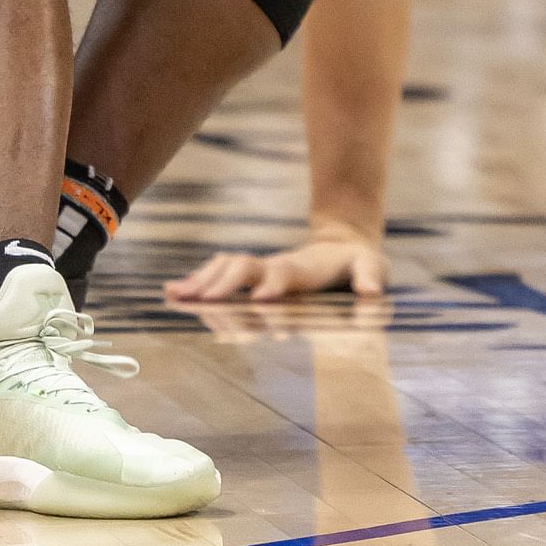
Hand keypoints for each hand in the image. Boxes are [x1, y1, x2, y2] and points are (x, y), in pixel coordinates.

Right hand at [165, 228, 388, 303]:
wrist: (341, 243)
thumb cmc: (358, 262)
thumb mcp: (372, 266)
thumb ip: (371, 276)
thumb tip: (371, 292)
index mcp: (304, 268)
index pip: (284, 274)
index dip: (272, 285)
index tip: (259, 300)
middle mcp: (275, 265)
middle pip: (244, 268)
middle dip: (224, 284)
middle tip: (202, 302)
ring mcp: (261, 268)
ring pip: (225, 267)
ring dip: (202, 281)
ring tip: (174, 296)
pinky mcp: (252, 274)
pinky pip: (219, 273)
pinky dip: (196, 281)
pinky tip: (173, 292)